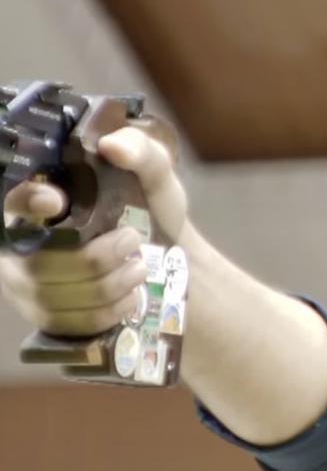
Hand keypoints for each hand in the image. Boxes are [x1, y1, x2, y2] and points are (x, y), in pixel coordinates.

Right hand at [0, 127, 189, 335]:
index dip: (28, 204)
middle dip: (100, 256)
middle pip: (44, 263)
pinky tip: (131, 297)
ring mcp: (27, 287)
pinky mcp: (47, 320)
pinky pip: (73, 324)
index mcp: (36, 204)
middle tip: (133, 242)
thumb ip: (140, 150)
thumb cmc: (151, 209)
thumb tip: (112, 146)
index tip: (56, 202)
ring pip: (62, 296)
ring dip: (112, 284)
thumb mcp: (156, 175)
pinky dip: (111, 311)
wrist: (167, 257)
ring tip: (139, 269)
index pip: (14, 203)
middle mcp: (19, 247)